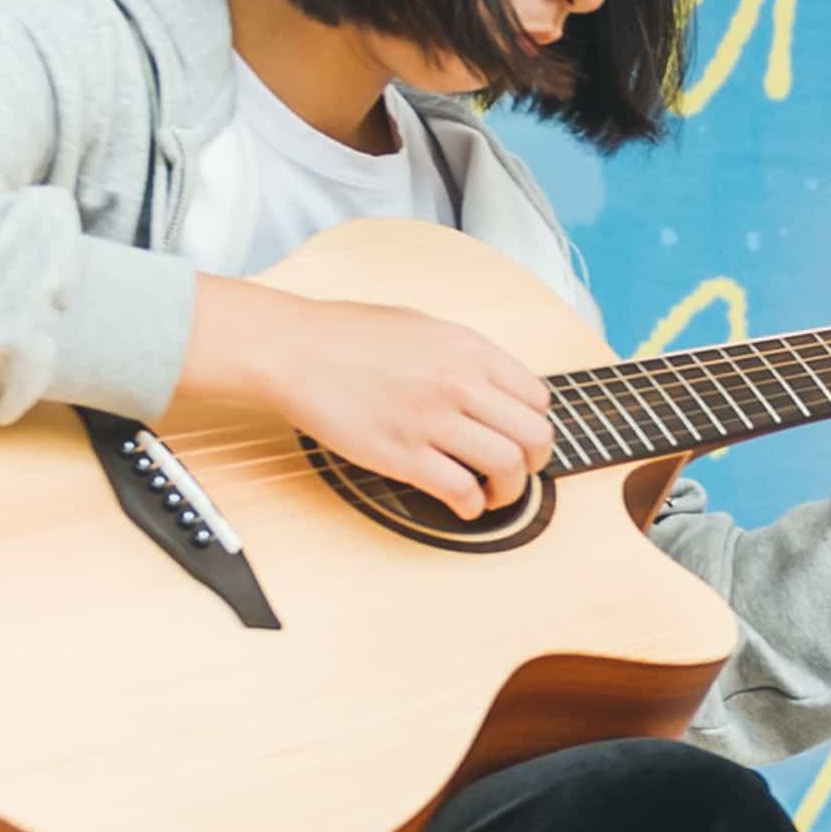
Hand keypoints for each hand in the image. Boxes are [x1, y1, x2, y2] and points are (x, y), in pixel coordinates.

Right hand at [183, 279, 551, 515]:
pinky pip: (460, 491)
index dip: (535, 425)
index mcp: (469, 349)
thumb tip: (491, 383)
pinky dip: (471, 507)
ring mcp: (432, 419)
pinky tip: (462, 505)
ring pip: (507, 467)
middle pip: (534, 436)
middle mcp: (459, 382)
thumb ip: (462, 353)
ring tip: (492, 495)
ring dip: (509, 491)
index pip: (538, 398)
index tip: (521, 438)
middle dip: (534, 464)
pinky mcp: (402, 454)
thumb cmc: (347, 334)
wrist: (293, 349)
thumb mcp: (421, 324)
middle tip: (517, 473)